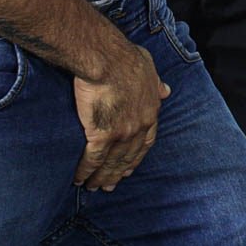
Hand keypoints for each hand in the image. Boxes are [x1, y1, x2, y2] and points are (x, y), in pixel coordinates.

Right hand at [71, 42, 168, 190]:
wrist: (106, 59)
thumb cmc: (125, 58)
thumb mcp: (149, 68)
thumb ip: (156, 83)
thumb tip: (166, 90)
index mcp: (150, 112)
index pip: (146, 142)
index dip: (137, 157)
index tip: (129, 168)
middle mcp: (139, 126)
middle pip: (128, 157)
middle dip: (118, 173)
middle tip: (110, 186)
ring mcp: (122, 133)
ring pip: (111, 162)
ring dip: (101, 177)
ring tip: (92, 187)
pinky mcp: (102, 135)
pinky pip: (93, 159)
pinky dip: (86, 171)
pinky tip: (79, 179)